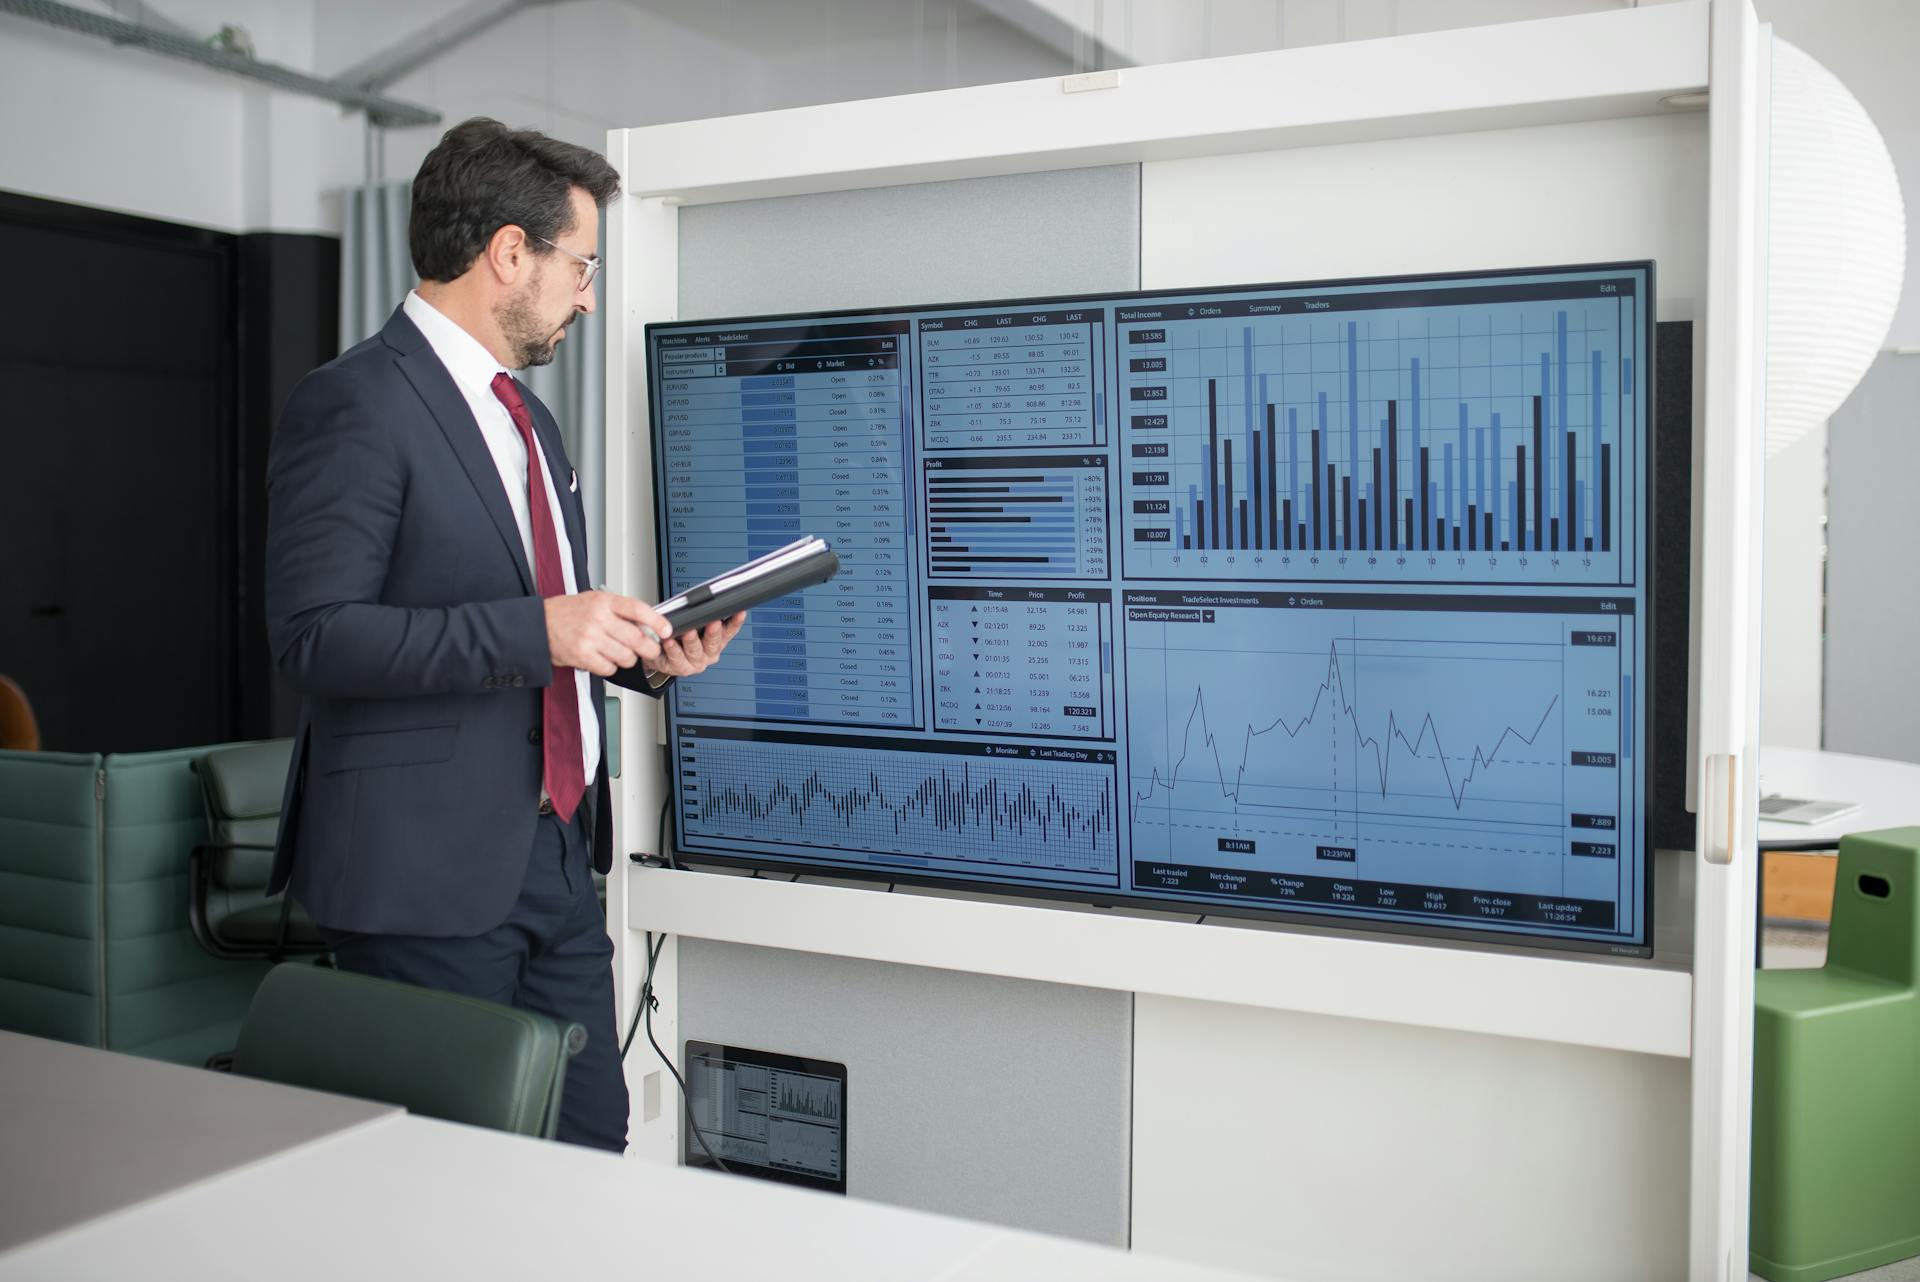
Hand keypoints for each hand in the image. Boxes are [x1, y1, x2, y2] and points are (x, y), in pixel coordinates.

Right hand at [545, 591, 670, 676]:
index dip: (657, 621)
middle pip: (637, 638)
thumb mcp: (594, 600)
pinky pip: (609, 668)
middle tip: (650, 650)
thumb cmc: (567, 612)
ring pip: (626, 656)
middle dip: (649, 648)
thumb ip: (618, 609)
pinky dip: (611, 667)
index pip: (638, 610)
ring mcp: (590, 638)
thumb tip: (647, 622)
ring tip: (621, 653)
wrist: (538, 625)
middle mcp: (598, 618)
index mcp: (604, 601)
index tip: (666, 629)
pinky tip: (605, 659)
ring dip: (629, 659)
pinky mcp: (582, 656)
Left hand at [647, 612, 744, 679]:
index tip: (740, 612)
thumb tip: (707, 599)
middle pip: (714, 643)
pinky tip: (670, 641)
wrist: (661, 656)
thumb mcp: (694, 622)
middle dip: (714, 632)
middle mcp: (709, 653)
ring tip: (688, 631)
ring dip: (692, 641)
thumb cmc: (681, 635)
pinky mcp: (679, 668)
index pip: (730, 630)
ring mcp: (695, 662)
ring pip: (695, 651)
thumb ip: (702, 614)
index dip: (736, 622)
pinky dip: (673, 649)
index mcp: (718, 641)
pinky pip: (676, 658)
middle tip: (713, 623)